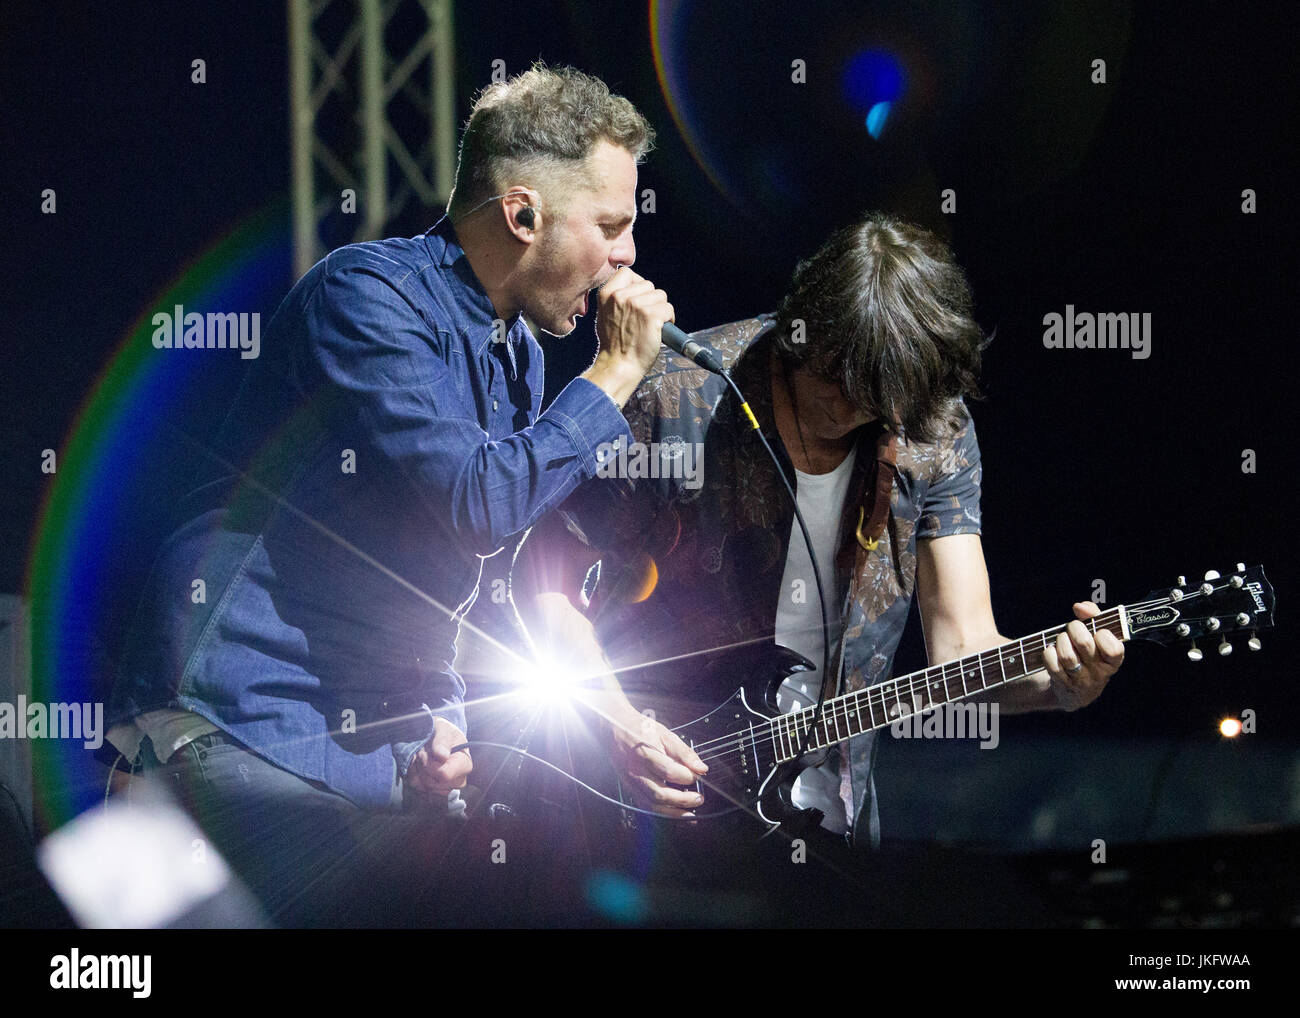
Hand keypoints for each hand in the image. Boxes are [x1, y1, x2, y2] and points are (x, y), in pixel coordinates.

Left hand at [405, 717, 472, 793]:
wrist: (437, 737)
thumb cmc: (444, 732)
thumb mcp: (443, 729)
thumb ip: (442, 740)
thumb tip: (442, 756)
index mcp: (464, 764)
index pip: (444, 775)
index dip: (430, 765)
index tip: (424, 752)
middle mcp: (458, 780)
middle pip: (433, 783)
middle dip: (422, 766)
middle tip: (421, 752)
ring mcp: (445, 787)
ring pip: (424, 787)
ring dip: (417, 770)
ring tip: (420, 756)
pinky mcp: (434, 790)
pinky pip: (418, 787)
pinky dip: (413, 775)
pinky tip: (417, 764)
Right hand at [584, 266, 673, 405]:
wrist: (618, 365)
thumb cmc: (614, 345)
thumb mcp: (605, 314)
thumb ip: (616, 298)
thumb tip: (634, 287)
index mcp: (606, 294)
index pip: (627, 273)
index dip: (637, 284)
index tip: (639, 298)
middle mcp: (620, 296)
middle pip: (648, 285)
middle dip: (651, 300)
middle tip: (644, 319)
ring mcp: (635, 304)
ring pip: (660, 296)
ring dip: (660, 310)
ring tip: (651, 326)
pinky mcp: (651, 315)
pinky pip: (668, 309)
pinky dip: (669, 320)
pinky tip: (659, 330)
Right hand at [606, 705, 707, 817]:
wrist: (613, 729)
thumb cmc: (640, 729)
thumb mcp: (665, 734)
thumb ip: (684, 752)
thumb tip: (701, 768)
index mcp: (646, 753)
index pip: (668, 770)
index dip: (686, 776)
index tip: (698, 776)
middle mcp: (636, 771)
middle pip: (659, 793)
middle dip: (682, 800)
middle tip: (698, 799)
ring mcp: (631, 782)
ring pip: (651, 805)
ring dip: (673, 814)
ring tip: (690, 814)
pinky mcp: (630, 788)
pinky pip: (645, 806)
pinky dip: (661, 814)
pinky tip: (675, 814)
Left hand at [1041, 601, 1124, 710]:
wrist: (1074, 688)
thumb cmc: (1087, 654)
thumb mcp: (1096, 636)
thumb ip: (1093, 616)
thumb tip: (1080, 607)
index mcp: (1113, 661)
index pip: (1114, 649)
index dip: (1102, 635)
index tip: (1096, 631)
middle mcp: (1100, 673)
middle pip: (1084, 644)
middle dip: (1074, 628)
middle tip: (1072, 628)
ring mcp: (1082, 681)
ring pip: (1067, 655)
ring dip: (1061, 640)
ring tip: (1062, 639)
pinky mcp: (1064, 685)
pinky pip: (1052, 664)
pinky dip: (1049, 653)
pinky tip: (1053, 651)